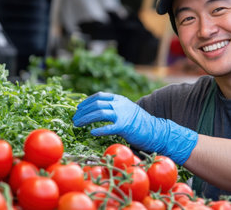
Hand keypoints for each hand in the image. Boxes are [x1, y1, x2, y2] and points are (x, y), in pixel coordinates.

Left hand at [72, 92, 197, 164]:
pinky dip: (99, 129)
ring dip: (86, 119)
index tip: (78, 108)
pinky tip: (92, 132)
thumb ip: (114, 108)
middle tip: (74, 119)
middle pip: (97, 104)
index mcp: (120, 99)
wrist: (155, 130)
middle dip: (83, 111)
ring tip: (77, 125)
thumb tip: (97, 111)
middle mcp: (120, 104)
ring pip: (99, 113)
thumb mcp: (126, 110)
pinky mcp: (125, 127)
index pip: (99, 96)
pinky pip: (108, 127)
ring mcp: (122, 115)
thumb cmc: (139, 123)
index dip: (87, 101)